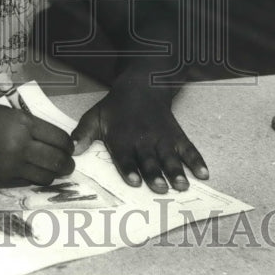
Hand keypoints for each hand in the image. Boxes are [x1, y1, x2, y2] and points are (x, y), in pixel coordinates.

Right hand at [0, 102, 74, 186]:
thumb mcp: (7, 112)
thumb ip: (30, 125)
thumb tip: (54, 140)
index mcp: (22, 124)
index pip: (59, 139)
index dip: (68, 145)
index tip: (69, 147)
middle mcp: (19, 146)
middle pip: (57, 161)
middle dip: (67, 164)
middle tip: (68, 163)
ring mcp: (9, 166)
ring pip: (46, 177)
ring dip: (53, 174)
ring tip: (52, 170)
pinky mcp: (0, 181)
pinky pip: (27, 183)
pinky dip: (34, 179)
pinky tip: (31, 172)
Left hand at [71, 80, 207, 193]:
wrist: (142, 86)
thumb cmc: (116, 108)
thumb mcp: (95, 117)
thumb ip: (83, 134)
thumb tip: (71, 151)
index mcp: (122, 138)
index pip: (125, 156)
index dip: (129, 168)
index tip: (134, 181)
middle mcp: (143, 140)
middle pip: (149, 159)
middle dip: (155, 174)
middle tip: (160, 188)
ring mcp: (162, 138)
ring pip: (170, 156)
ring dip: (176, 171)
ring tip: (182, 185)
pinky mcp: (176, 135)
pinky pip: (188, 148)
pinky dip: (197, 160)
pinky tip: (204, 173)